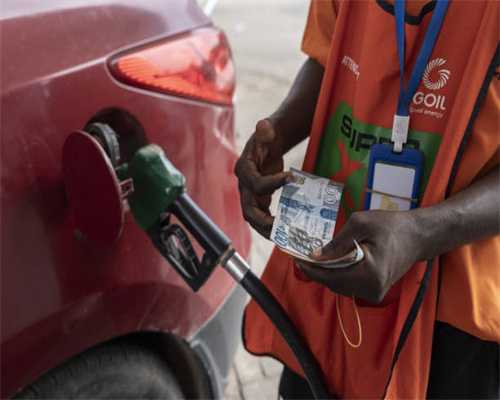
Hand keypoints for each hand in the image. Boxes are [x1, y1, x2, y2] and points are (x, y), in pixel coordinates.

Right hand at [234, 119, 290, 237]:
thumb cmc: (267, 137)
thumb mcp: (267, 131)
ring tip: (283, 237)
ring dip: (267, 230)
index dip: (272, 183)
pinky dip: (271, 226)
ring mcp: (250, 195)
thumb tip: (263, 125)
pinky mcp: (259, 200)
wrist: (267, 144)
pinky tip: (285, 233)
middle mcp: (244, 185)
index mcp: (244, 169)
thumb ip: (265, 130)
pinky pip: (262, 217)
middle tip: (280, 227)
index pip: (255, 183)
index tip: (291, 178)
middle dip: (263, 221)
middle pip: (248, 209)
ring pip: (254, 219)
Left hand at [297, 210, 424, 302]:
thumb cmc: (391, 225)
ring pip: (338, 285)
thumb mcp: (360, 224)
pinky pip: (348, 284)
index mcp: (369, 274)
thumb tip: (315, 256)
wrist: (418, 236)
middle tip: (300, 256)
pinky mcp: (374, 291)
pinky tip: (330, 261)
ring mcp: (373, 293)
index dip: (310, 268)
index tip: (295, 258)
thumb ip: (337, 242)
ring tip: (312, 258)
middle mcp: (371, 289)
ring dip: (325, 273)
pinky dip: (337, 274)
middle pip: (332, 283)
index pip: (330, 276)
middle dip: (315, 270)